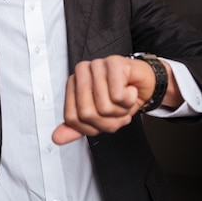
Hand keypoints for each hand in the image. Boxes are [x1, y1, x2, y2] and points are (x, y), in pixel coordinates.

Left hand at [52, 55, 174, 144]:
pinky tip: (130, 90)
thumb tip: (57, 138)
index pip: (72, 117)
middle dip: (108, 120)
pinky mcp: (114, 63)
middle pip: (87, 113)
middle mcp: (82, 72)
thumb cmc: (120, 97)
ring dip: (121, 110)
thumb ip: (76, 126)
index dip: (92, 126)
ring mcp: (97, 65)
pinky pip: (118, 96)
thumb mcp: (98, 117)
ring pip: (104, 106)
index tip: (104, 118)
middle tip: (117, 110)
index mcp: (73, 84)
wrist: (144, 83)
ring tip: (124, 99)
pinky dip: (129, 100)